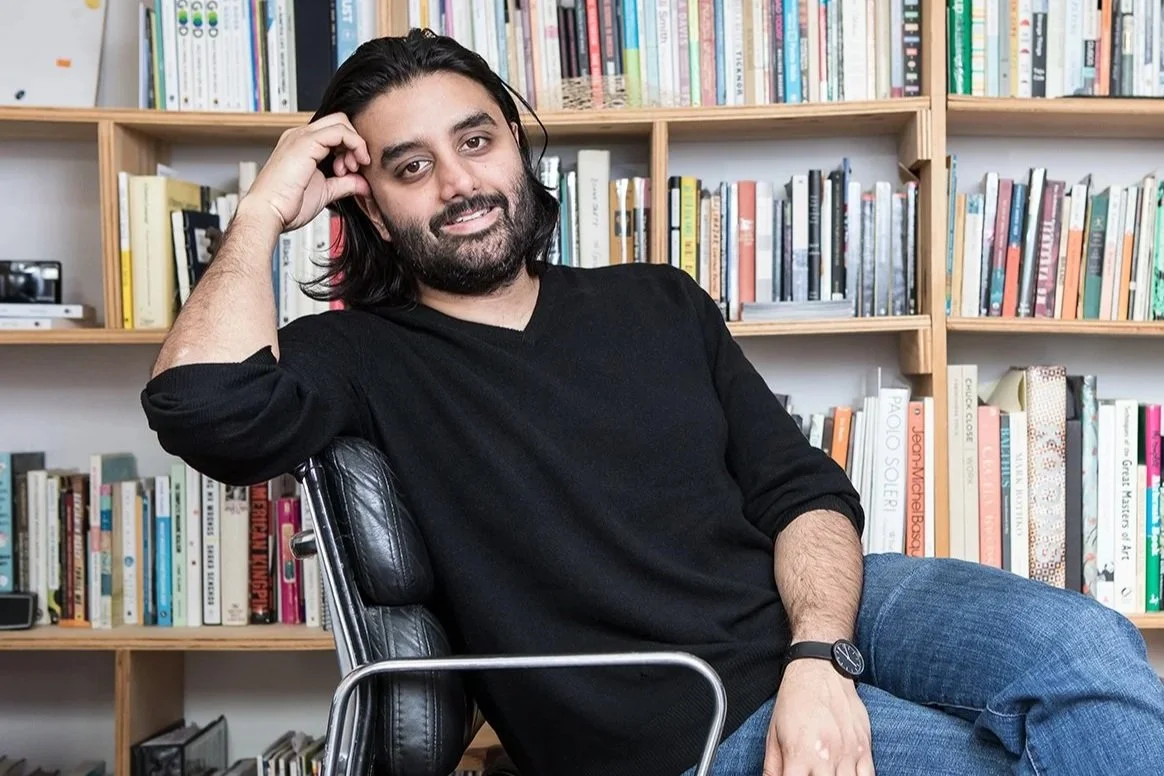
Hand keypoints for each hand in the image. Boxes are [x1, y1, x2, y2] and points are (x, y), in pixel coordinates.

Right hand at [243, 112, 372, 231]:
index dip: (350, 148)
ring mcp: (301, 136)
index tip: (352, 172)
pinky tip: (352, 166)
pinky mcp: (305, 142)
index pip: (335, 133)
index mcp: (302, 145)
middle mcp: (300, 136)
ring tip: (350, 170)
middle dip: (355, 142)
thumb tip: (364, 184)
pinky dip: (354, 145)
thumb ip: (345, 184)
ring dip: (355, 145)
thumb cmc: (287, 205)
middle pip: (339, 122)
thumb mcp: (325, 191)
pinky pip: (339, 131)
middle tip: (355, 168)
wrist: (268, 212)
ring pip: (341, 123)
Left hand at [764, 660, 873, 775]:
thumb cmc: (794, 701)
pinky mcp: (864, 747)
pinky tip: (846, 775)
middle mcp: (824, 757)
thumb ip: (772, 767)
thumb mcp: (774, 733)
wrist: (819, 670)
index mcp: (798, 754)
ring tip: (827, 774)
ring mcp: (847, 753)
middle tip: (809, 775)